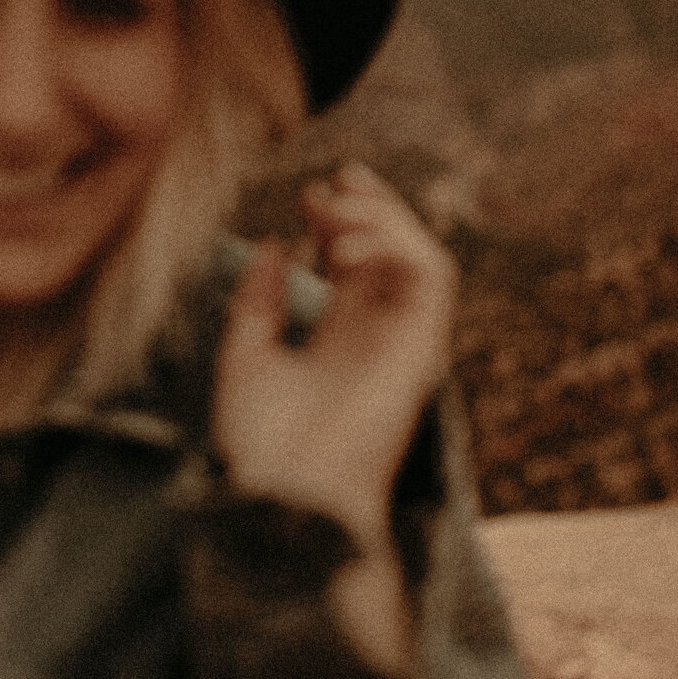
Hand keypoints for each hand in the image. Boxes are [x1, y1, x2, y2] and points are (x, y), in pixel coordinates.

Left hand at [213, 163, 456, 676]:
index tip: (306, 196)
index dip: (340, 221)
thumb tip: (269, 243)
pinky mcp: (421, 350)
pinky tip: (346, 246)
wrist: (283, 498)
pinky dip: (397, 245)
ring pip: (422, 257)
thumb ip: (258, 300)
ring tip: (334, 210)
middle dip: (372, 206)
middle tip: (335, 180)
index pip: (359, 266)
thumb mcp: (244, 356)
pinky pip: (432, 279)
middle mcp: (378, 338)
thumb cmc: (259, 445)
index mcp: (339, 341)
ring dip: (384, 219)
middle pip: (395, 253)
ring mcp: (403, 343)